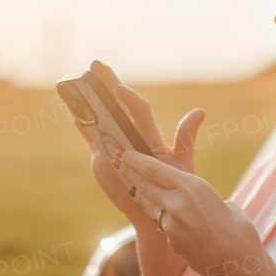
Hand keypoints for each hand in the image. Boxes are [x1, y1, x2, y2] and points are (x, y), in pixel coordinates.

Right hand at [73, 60, 204, 223]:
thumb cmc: (174, 185)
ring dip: (89, 102)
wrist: (157, 211)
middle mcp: (131, 134)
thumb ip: (186, 137)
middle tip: (94, 64)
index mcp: (150, 133)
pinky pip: (91, 138)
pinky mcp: (103, 158)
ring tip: (76, 84)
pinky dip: (83, 127)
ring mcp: (115, 144)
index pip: (139, 110)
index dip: (130, 99)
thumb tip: (199, 112)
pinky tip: (75, 115)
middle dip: (106, 84)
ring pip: (100, 118)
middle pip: (117, 104)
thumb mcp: (183, 161)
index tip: (119, 88)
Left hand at [113, 148, 275, 275]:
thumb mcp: (225, 204)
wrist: (238, 265)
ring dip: (139, 192)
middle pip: (144, 183)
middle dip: (129, 171)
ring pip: (149, 203)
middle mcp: (177, 203)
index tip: (122, 151)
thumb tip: (196, 203)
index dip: (135, 159)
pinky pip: (163, 223)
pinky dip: (163, 217)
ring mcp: (170, 224)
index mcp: (193, 186)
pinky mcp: (170, 240)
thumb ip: (205, 200)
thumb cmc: (240, 231)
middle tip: (115, 161)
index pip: (154, 169)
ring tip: (130, 183)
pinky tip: (166, 216)